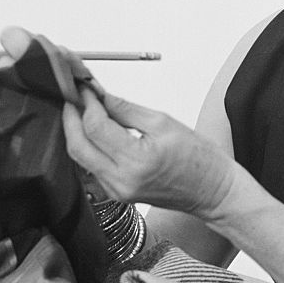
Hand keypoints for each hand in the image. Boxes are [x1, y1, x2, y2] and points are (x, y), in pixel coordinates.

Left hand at [61, 88, 239, 219]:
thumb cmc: (199, 160)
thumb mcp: (164, 123)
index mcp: (137, 160)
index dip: (87, 103)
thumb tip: (101, 96)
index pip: (95, 127)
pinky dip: (88, 146)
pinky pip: (91, 167)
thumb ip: (127, 109)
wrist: (212, 191)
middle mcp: (122, 180)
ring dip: (77, 131)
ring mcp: (117, 191)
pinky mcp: (116, 194)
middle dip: (71, 117)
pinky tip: (94, 131)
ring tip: (83, 109)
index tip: (86, 88)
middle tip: (74, 96)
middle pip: (78, 146)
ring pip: (80, 158)